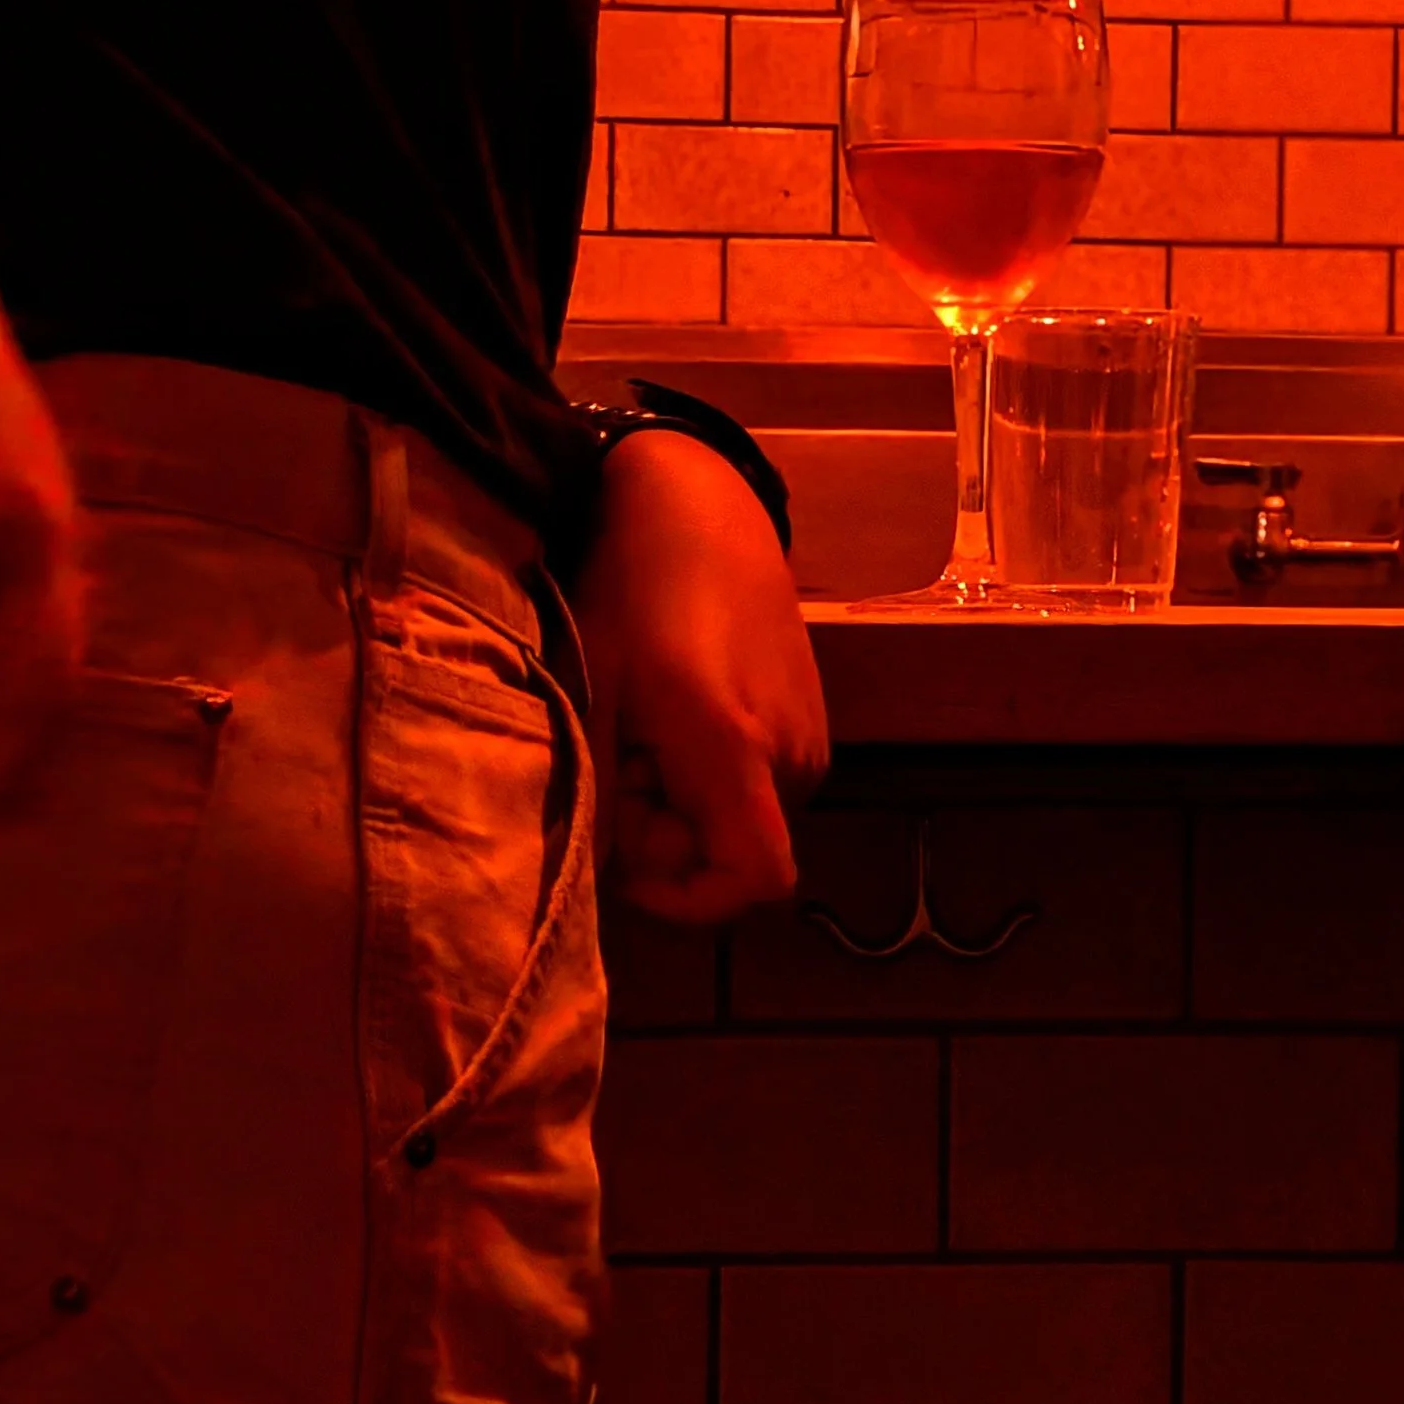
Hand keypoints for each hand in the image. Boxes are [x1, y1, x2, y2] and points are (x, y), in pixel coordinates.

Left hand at [573, 429, 828, 926]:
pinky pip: (758, 782)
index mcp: (737, 749)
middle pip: (734, 853)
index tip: (631, 865)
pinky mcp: (813, 719)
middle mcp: (793, 756)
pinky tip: (674, 712)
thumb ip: (595, 790)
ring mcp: (811, 737)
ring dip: (682, 800)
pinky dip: (709, 772)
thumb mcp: (593, 690)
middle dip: (664, 833)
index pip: (754, 880)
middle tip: (614, 761)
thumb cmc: (632, 589)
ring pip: (742, 819)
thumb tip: (590, 872)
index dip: (690, 900)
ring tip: (640, 728)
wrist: (700, 503)